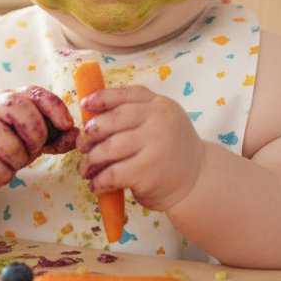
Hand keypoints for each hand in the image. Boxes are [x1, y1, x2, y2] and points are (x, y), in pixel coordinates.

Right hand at [0, 86, 77, 190]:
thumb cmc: (5, 140)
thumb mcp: (30, 133)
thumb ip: (55, 134)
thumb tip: (76, 137)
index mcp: (10, 96)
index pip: (37, 94)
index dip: (55, 108)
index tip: (66, 124)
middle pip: (26, 117)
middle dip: (36, 139)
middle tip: (30, 148)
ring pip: (12, 149)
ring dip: (18, 161)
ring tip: (10, 159)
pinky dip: (4, 176)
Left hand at [78, 85, 204, 210]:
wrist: (198, 180)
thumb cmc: (171, 151)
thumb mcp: (163, 122)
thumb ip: (137, 114)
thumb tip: (92, 115)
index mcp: (160, 105)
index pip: (125, 95)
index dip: (101, 98)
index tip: (84, 105)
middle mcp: (159, 120)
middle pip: (111, 120)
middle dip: (90, 134)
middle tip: (82, 146)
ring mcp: (154, 144)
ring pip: (108, 148)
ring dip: (90, 160)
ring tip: (84, 169)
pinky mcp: (147, 170)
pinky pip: (112, 173)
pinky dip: (99, 181)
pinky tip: (96, 185)